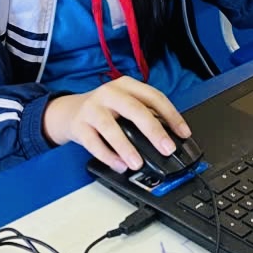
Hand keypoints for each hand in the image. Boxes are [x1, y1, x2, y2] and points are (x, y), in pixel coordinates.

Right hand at [42, 75, 190, 171]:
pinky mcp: (79, 125)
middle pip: (135, 109)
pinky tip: (120, 166)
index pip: (154, 97)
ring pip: (111, 128)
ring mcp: (92, 108)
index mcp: (127, 85)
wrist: (69, 111)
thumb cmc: (104, 109)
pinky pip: (94, 144)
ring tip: (138, 163)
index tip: (183, 133)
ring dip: (127, 147)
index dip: (172, 115)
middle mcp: (109, 93)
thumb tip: (170, 136)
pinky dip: (108, 156)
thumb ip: (145, 114)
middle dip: (154, 130)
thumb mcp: (125, 104)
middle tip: (167, 149)